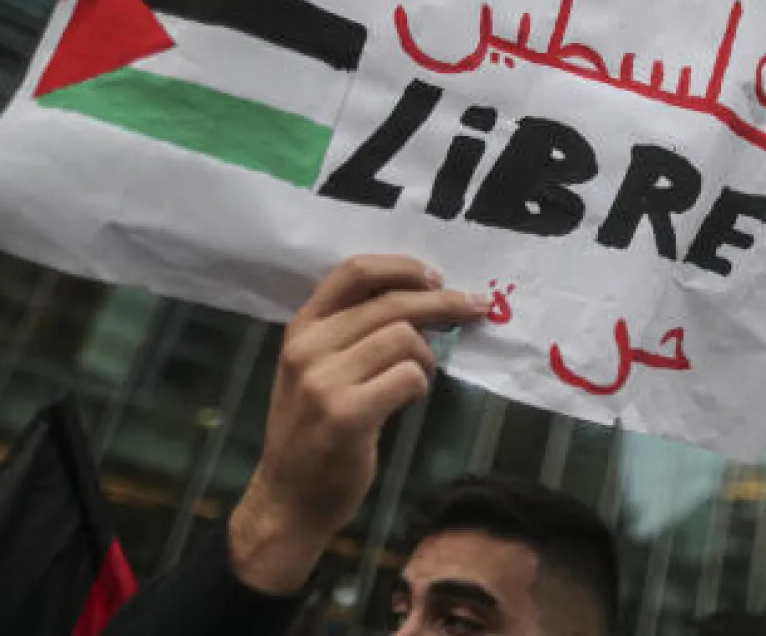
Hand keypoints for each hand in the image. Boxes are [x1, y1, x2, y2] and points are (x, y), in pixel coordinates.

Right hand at [228, 255, 487, 594]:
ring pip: (404, 338)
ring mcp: (323, 381)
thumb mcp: (316, 368)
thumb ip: (352, 332)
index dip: (403, 268)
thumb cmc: (313, 429)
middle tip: (476, 307)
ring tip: (420, 376)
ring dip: (427, 356)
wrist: (289, 498)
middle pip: (391, 302)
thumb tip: (424, 299)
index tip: (437, 277)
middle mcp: (308, 347)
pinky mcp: (346, 414)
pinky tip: (409, 399)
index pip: (355, 272)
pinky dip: (421, 384)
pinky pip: (408, 377)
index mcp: (302, 328)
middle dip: (443, 301)